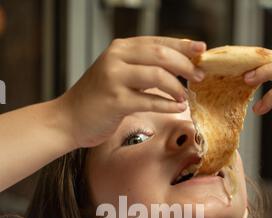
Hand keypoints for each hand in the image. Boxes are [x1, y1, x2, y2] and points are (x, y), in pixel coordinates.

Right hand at [60, 36, 205, 147]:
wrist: (68, 120)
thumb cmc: (95, 101)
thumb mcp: (117, 75)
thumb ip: (140, 68)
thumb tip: (175, 68)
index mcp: (119, 49)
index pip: (157, 41)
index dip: (182, 45)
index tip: (201, 50)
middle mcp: (116, 58)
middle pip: (160, 55)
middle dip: (184, 65)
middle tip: (199, 77)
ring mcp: (114, 79)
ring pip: (156, 75)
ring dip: (177, 87)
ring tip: (186, 97)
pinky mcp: (115, 101)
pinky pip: (149, 100)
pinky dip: (166, 105)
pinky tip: (177, 108)